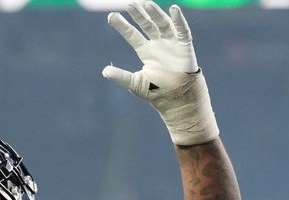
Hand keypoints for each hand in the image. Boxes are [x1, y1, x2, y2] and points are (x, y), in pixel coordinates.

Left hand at [103, 2, 217, 145]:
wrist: (178, 101)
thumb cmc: (157, 92)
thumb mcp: (136, 84)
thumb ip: (121, 77)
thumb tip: (104, 71)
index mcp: (146, 52)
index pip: (132, 35)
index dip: (122, 26)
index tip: (111, 16)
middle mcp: (158, 45)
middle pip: (146, 25)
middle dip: (138, 15)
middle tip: (128, 4)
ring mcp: (172, 44)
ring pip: (162, 24)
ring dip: (155, 14)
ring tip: (145, 3)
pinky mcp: (185, 47)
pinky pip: (182, 31)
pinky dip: (179, 20)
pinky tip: (173, 9)